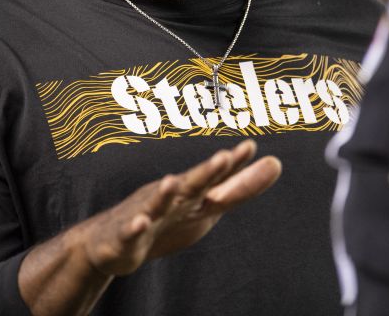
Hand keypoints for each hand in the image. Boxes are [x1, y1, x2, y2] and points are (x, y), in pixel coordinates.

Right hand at [75, 139, 281, 276]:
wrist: (112, 242)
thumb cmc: (167, 218)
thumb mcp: (208, 206)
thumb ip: (239, 187)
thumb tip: (276, 162)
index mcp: (190, 194)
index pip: (216, 177)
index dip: (233, 164)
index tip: (250, 147)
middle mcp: (169, 198)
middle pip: (191, 185)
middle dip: (206, 173)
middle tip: (223, 157)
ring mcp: (146, 215)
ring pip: (157, 203)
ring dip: (164, 193)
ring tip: (171, 181)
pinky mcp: (125, 237)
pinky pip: (130, 232)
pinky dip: (135, 227)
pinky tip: (141, 223)